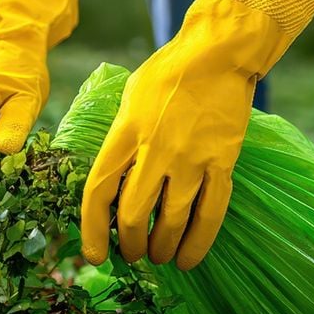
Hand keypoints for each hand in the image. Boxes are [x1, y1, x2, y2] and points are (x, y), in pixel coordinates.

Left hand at [80, 0, 313, 269]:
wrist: (218, 54)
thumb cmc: (168, 74)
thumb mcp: (129, 99)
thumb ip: (119, 139)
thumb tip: (111, 180)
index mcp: (125, 131)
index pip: (99, 189)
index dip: (91, 228)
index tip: (92, 253)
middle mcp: (155, 149)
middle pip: (133, 214)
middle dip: (128, 245)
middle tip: (130, 253)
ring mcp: (191, 158)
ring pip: (170, 221)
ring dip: (160, 248)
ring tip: (157, 256)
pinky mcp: (222, 163)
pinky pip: (210, 214)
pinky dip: (197, 243)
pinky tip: (187, 259)